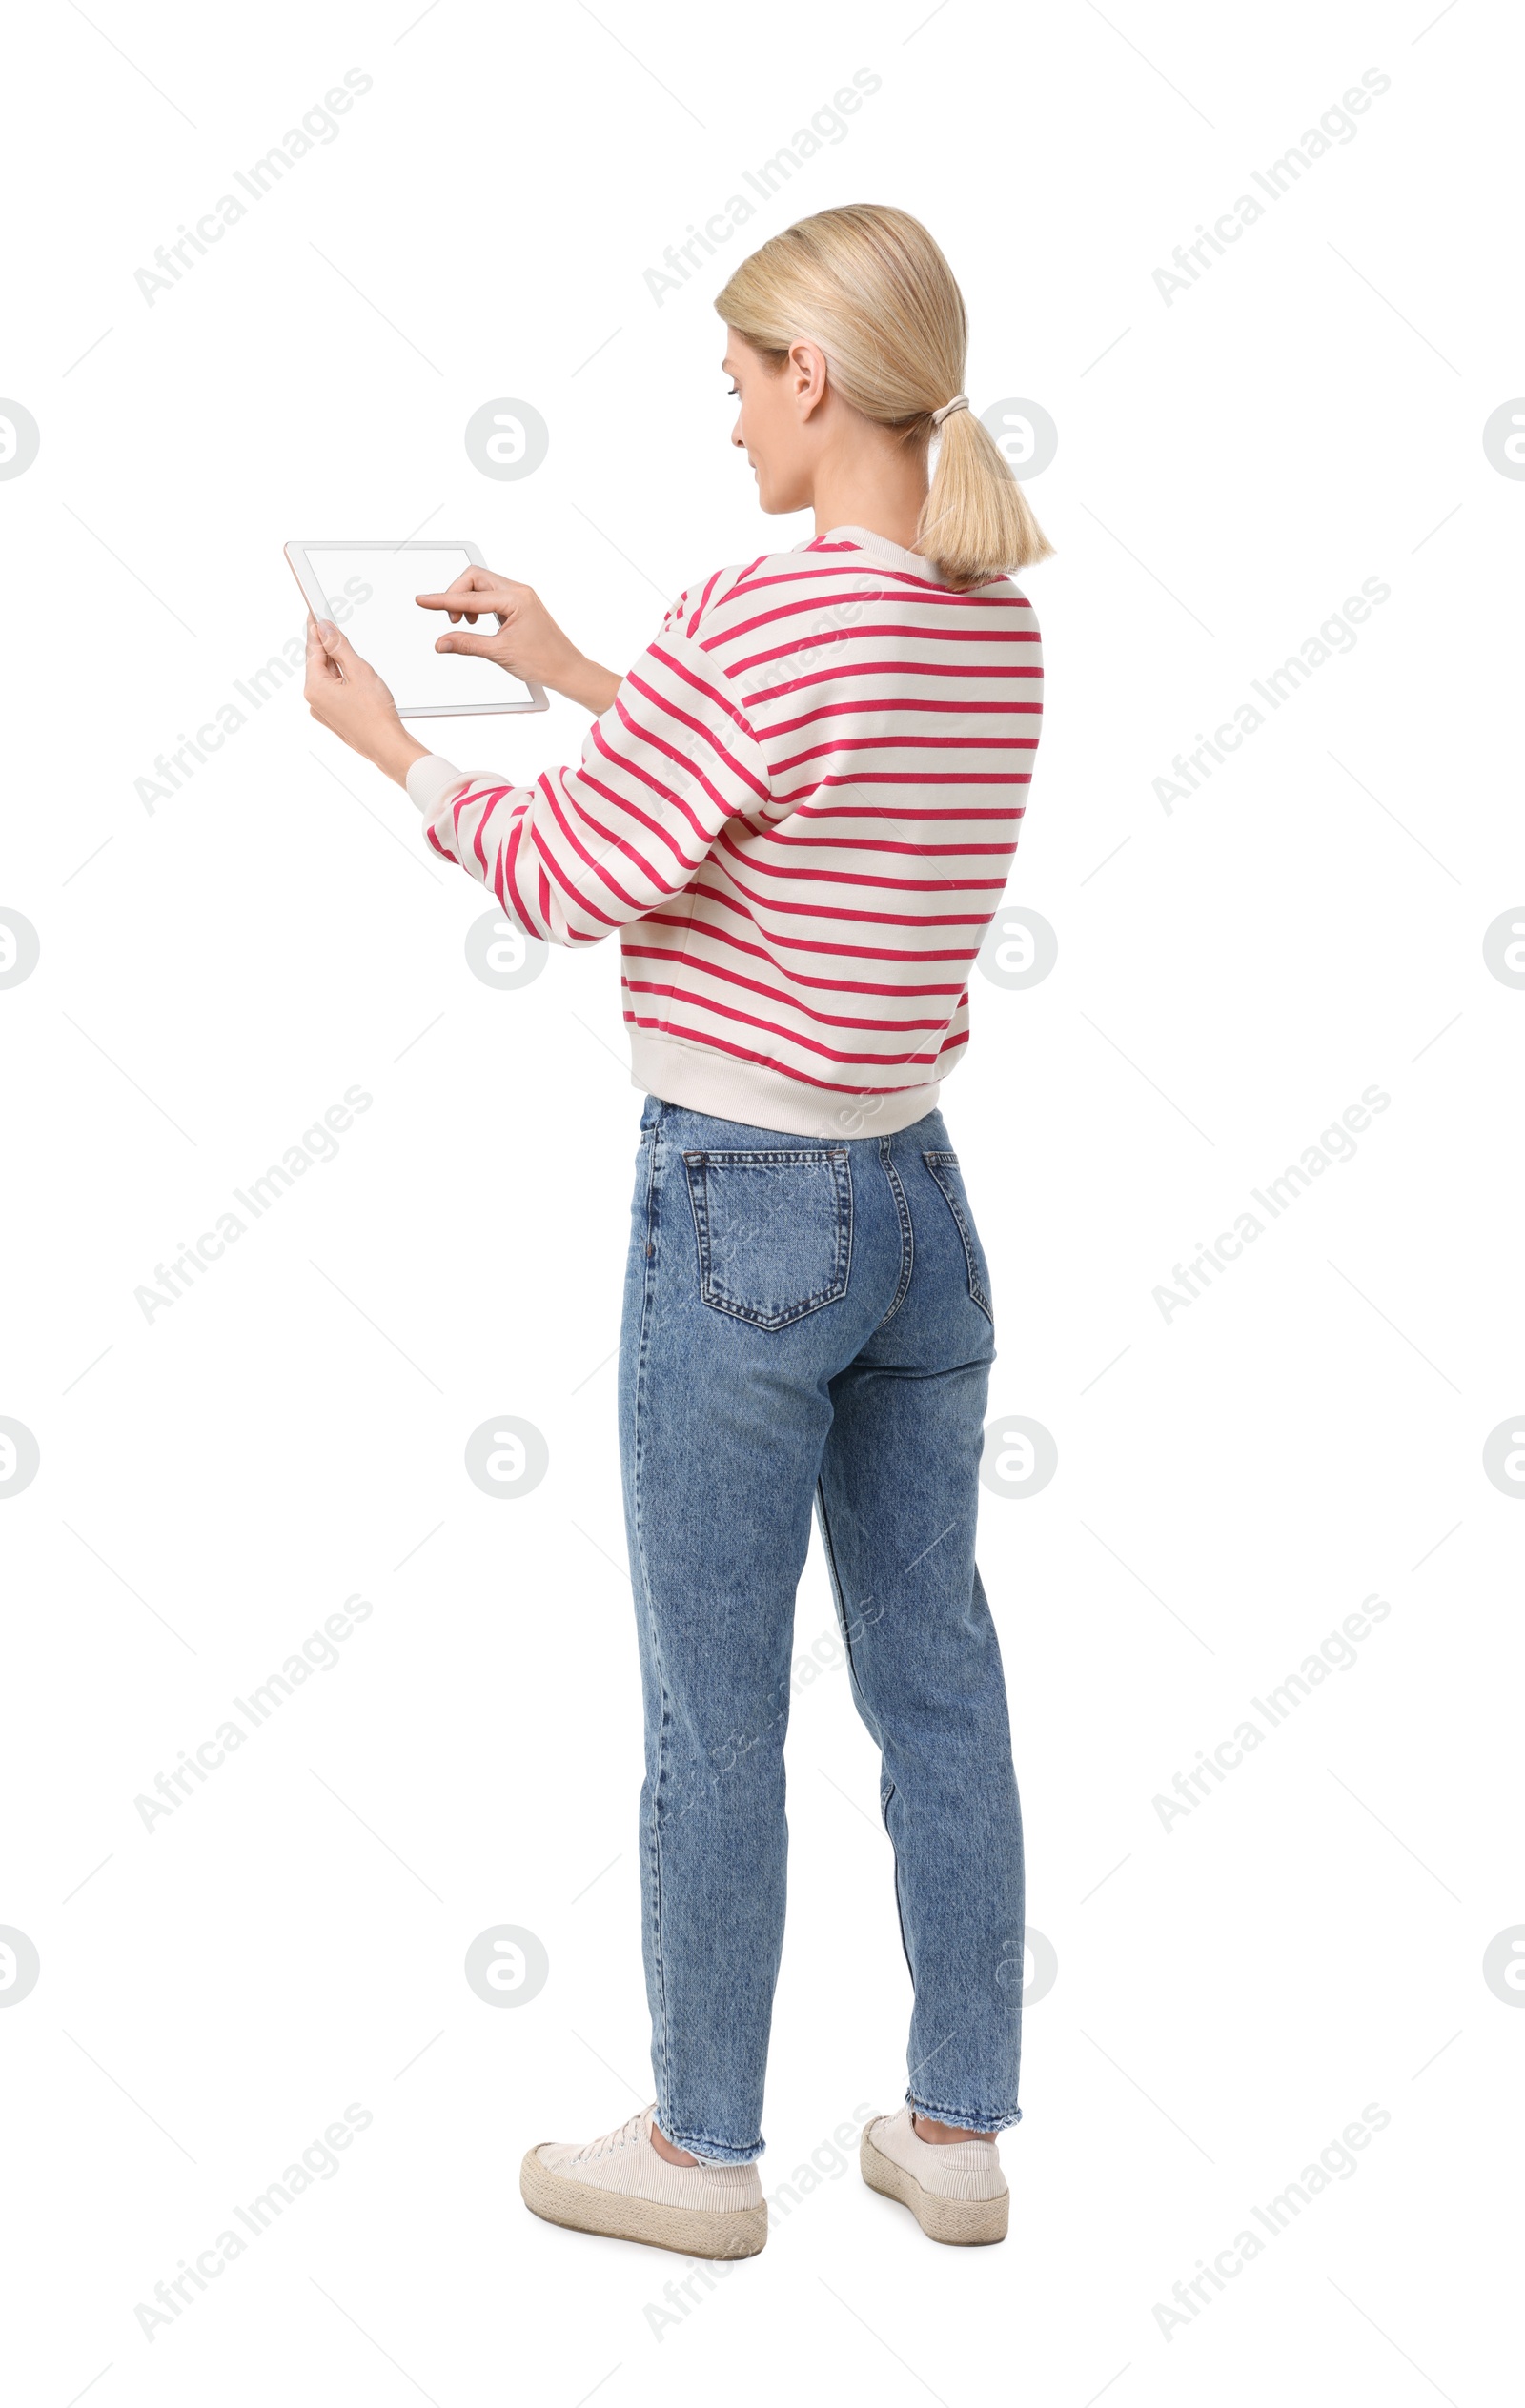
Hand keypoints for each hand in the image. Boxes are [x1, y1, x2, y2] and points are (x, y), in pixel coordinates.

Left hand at [304, 617, 428, 784]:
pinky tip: (352, 675)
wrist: (387, 746)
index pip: (312, 649)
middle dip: (326, 645)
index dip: (315, 628)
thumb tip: (326, 629)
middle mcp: (313, 700)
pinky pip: (332, 690)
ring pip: (326, 677)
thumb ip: (339, 647)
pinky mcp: (333, 717)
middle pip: (317, 663)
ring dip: (336, 663)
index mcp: (315, 687)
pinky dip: (340, 679)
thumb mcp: (359, 671)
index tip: (314, 612)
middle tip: (331, 625)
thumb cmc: (376, 715)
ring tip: (348, 652)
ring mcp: (322, 711)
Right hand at [414, 569, 619, 713]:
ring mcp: (520, 596)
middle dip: (456, 594)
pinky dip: (478, 604)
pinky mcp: (520, 604)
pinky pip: (491, 594)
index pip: (470, 596)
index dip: (443, 600)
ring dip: (467, 599)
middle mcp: (518, 591)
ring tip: (464, 622)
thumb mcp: (500, 654)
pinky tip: (477, 621)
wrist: (568, 669)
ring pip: (482, 584)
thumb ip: (467, 644)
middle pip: (475, 578)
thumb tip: (442, 642)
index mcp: (516, 599)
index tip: (423, 601)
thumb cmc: (544, 661)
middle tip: (451, 618)